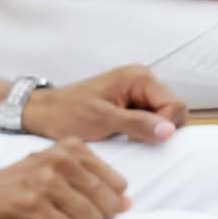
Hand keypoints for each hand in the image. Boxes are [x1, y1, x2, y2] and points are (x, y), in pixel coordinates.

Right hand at [0, 139, 129, 218]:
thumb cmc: (14, 191)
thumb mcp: (54, 174)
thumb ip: (92, 183)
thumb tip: (128, 204)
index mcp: (72, 149)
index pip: (117, 185)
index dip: (105, 205)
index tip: (82, 208)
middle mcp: (61, 161)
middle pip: (107, 205)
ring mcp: (45, 183)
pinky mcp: (30, 208)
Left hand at [19, 65, 186, 145]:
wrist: (42, 112)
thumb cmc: (67, 113)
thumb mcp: (102, 121)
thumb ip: (138, 124)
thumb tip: (169, 130)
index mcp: (139, 78)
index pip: (175, 104)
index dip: (164, 126)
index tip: (141, 140)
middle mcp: (142, 80)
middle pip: (172, 109)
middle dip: (158, 128)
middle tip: (132, 139)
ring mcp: (137, 90)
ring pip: (162, 115)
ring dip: (148, 130)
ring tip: (125, 137)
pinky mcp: (131, 102)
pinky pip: (149, 117)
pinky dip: (140, 130)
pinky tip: (123, 135)